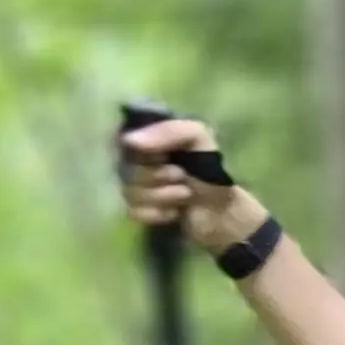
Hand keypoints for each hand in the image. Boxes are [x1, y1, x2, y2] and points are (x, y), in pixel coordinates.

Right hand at [117, 116, 268, 258]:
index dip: (140, 151)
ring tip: (185, 194)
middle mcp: (136, 161)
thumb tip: (130, 141)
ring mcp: (136, 187)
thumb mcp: (198, 138)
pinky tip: (175, 212)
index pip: (121, 139)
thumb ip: (169, 131)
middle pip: (124, 168)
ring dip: (162, 195)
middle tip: (181, 176)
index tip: (162, 155)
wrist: (224, 212)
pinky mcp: (141, 211)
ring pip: (128, 191)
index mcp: (146, 137)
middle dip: (157, 175)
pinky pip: (133, 211)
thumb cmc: (211, 171)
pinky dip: (157, 213)